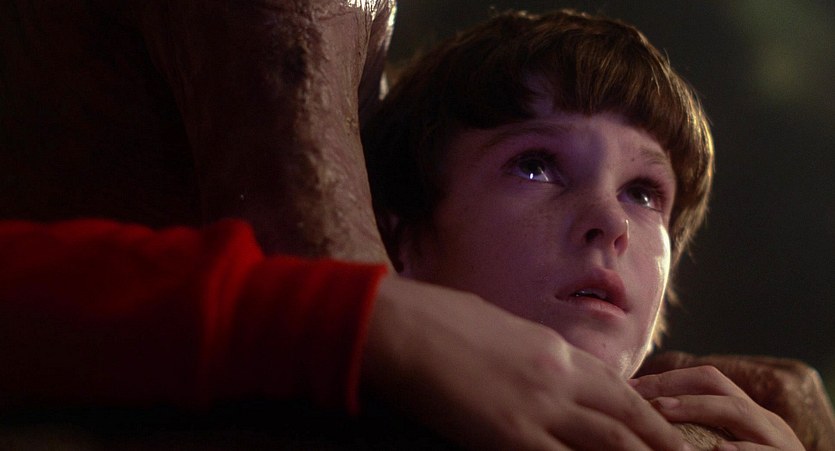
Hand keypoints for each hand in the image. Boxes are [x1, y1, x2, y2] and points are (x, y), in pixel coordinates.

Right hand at [362, 275, 690, 449]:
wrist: (402, 327)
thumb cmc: (438, 320)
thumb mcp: (496, 330)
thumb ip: (527, 354)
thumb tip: (538, 368)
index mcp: (552, 349)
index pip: (614, 385)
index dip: (647, 410)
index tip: (667, 429)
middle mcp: (557, 377)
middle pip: (627, 413)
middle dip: (663, 439)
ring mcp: (537, 407)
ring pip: (611, 440)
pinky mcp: (510, 435)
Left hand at [631, 364, 804, 449]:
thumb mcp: (726, 441)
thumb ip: (699, 427)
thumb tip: (649, 416)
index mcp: (745, 412)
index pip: (704, 378)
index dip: (665, 378)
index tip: (628, 386)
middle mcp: (762, 419)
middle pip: (716, 382)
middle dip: (672, 383)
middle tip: (636, 393)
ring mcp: (777, 440)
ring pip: (738, 411)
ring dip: (696, 407)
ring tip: (661, 410)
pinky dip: (741, 450)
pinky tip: (716, 450)